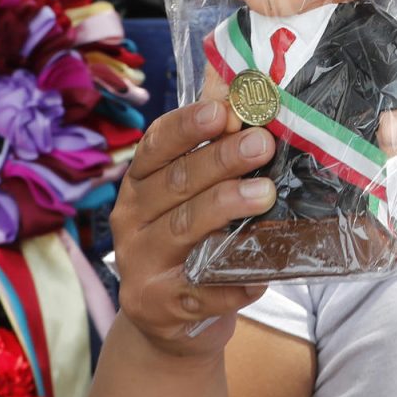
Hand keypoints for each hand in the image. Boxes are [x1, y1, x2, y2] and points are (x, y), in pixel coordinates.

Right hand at [108, 100, 278, 358]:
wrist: (169, 319)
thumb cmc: (192, 237)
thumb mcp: (190, 189)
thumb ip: (209, 139)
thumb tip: (232, 77)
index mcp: (140, 184)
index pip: (155, 146)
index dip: (187, 126)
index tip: (222, 110)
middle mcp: (132, 221)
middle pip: (175, 183)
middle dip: (220, 160)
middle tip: (262, 144)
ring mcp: (141, 265)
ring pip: (183, 229)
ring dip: (226, 207)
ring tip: (265, 193)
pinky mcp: (159, 306)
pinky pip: (202, 290)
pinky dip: (233, 280)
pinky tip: (262, 271)